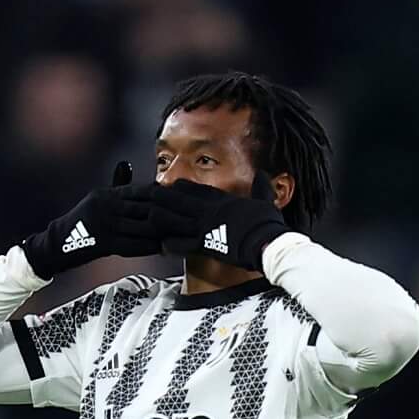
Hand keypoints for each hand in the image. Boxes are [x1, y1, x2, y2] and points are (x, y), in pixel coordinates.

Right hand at [21, 163, 172, 275]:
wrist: (58, 244)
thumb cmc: (82, 222)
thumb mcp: (96, 199)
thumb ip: (115, 185)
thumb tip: (127, 164)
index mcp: (107, 195)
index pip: (140, 192)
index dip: (161, 196)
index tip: (179, 198)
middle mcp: (107, 207)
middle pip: (144, 208)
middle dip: (166, 212)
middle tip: (186, 216)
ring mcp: (106, 226)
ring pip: (141, 227)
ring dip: (162, 231)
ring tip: (179, 232)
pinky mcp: (104, 243)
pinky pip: (133, 245)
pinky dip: (149, 246)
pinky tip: (162, 247)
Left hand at [151, 180, 288, 270]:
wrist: (266, 242)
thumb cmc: (267, 223)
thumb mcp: (265, 200)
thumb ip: (261, 187)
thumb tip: (263, 174)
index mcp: (223, 200)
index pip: (198, 189)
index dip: (183, 187)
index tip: (173, 185)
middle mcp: (210, 211)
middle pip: (180, 200)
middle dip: (165, 197)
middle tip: (152, 195)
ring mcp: (205, 227)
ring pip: (176, 219)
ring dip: (163, 218)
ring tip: (151, 216)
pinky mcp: (204, 245)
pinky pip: (182, 243)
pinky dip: (171, 243)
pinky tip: (163, 244)